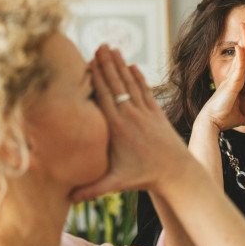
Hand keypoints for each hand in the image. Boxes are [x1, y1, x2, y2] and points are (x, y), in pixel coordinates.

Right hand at [72, 45, 192, 200]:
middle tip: (99, 45)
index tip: (87, 61)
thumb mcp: (116, 183)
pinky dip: (139, 77)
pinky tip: (133, 66)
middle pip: (116, 84)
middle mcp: (131, 116)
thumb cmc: (144, 178)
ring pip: (131, 83)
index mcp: (118, 128)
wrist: (177, 173)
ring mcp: (145, 113)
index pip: (103, 97)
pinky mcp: (157, 114)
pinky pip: (145, 91)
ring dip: (121, 65)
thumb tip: (67, 200)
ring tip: (113, 49)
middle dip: (107, 63)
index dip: (96, 77)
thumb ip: (91, 189)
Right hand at [195, 23, 244, 131]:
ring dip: (243, 41)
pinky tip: (242, 45)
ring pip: (240, 57)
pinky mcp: (231, 83)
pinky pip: (238, 67)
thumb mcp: (244, 116)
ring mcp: (232, 78)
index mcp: (238, 83)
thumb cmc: (225, 119)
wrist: (211, 123)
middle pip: (243, 55)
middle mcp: (235, 78)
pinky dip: (240, 56)